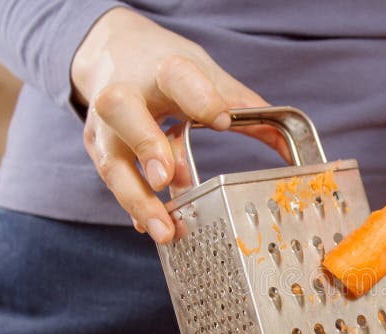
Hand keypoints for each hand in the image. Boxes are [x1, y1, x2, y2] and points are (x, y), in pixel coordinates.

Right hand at [72, 8, 289, 242]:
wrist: (110, 50)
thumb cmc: (163, 64)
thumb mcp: (205, 71)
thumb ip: (243, 106)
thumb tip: (288, 150)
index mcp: (163, 67)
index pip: (178, 76)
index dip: (200, 98)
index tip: (223, 121)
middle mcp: (125, 92)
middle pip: (122, 111)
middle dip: (145, 145)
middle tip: (167, 179)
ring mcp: (105, 123)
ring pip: (112, 160)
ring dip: (137, 198)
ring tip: (164, 230)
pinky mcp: (96, 146)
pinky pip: (112, 179)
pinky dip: (133, 206)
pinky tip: (152, 227)